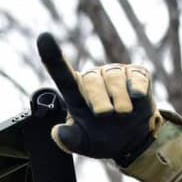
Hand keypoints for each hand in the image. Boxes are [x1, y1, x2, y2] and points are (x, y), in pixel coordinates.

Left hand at [36, 32, 162, 165]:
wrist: (131, 141)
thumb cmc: (101, 138)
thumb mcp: (84, 144)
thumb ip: (69, 140)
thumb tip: (57, 132)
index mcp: (75, 93)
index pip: (61, 73)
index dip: (53, 56)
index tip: (44, 37)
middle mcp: (93, 78)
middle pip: (91, 80)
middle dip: (97, 99)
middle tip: (104, 115)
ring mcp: (115, 74)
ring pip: (114, 77)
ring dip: (119, 98)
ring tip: (123, 114)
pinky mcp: (137, 74)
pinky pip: (137, 76)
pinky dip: (137, 86)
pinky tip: (137, 97)